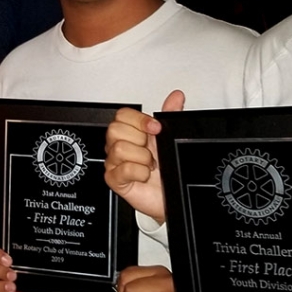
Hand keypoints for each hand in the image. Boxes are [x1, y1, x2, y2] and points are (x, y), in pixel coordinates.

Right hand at [104, 90, 184, 222]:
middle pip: (115, 129)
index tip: (155, 128)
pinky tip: (144, 175)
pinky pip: (122, 169)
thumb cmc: (165, 169)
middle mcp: (120, 145)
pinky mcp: (114, 180)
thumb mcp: (169, 138)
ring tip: (149, 165)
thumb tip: (176, 96)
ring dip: (141, 158)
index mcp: (130, 132)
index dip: (139, 120)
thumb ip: (170, 115)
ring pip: (119, 149)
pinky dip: (139, 172)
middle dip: (139, 140)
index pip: (122, 115)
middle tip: (150, 150)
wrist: (168, 195)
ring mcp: (115, 163)